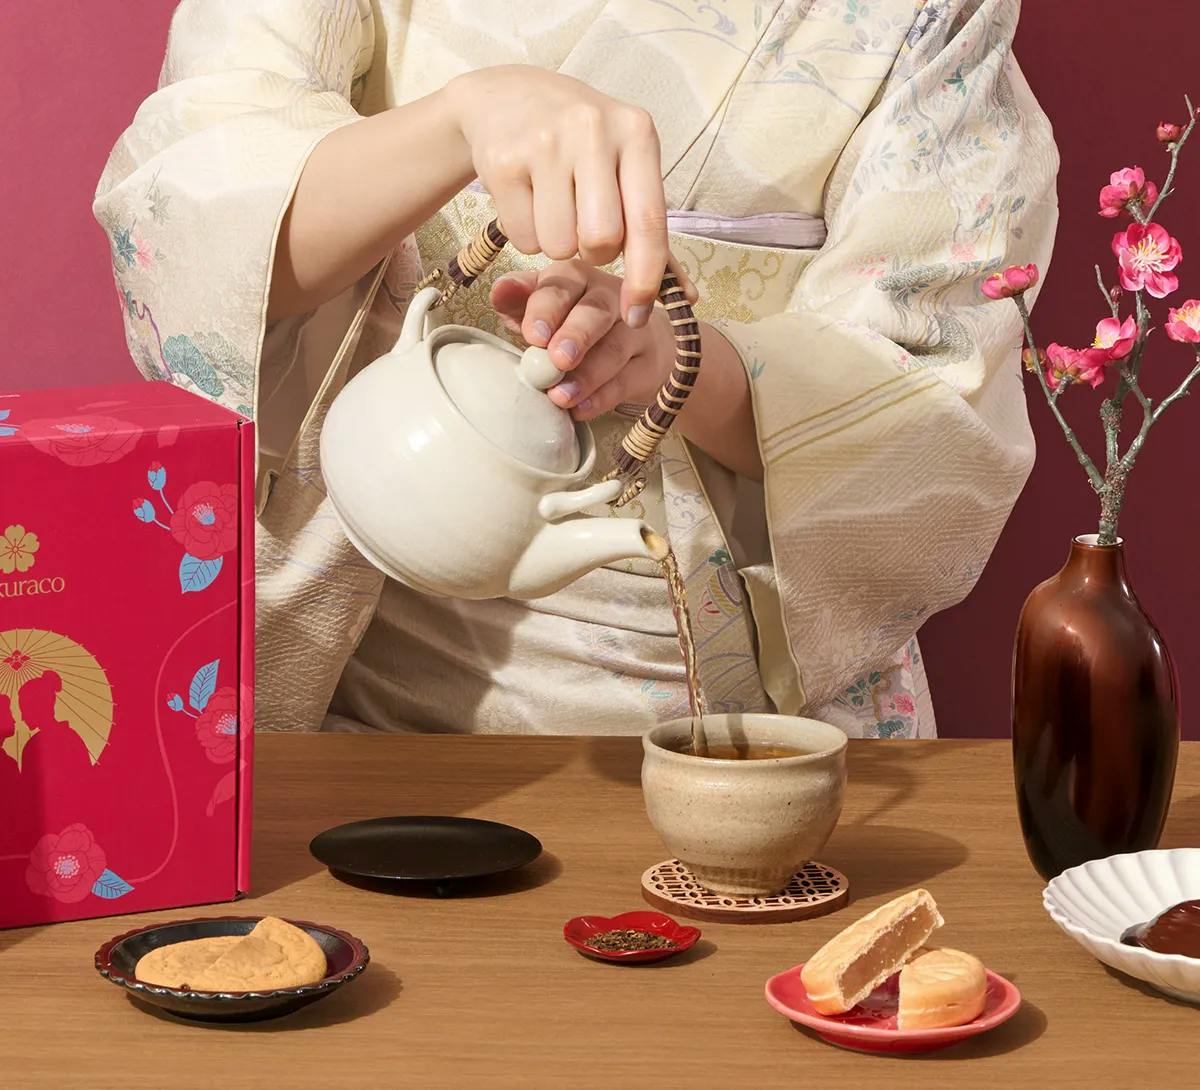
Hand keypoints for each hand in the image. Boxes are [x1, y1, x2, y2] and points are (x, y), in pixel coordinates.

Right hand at [446, 65, 669, 325]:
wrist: (506, 98)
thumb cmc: (579, 144)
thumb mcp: (624, 165)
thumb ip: (651, 231)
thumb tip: (685, 297)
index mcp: (636, 131)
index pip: (648, 221)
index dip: (645, 277)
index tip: (637, 315)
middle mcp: (593, 129)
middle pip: (601, 240)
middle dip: (594, 253)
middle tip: (584, 228)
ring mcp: (544, 143)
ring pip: (558, 247)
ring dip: (557, 246)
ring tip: (554, 208)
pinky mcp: (503, 162)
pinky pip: (522, 238)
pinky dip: (527, 235)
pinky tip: (527, 201)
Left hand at [490, 261, 678, 419]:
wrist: (635, 346)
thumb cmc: (575, 325)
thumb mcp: (544, 309)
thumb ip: (519, 301)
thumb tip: (500, 291)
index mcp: (577, 278)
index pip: (562, 284)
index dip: (547, 309)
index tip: (534, 335)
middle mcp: (610, 297)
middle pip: (596, 311)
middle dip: (576, 335)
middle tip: (557, 360)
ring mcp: (636, 330)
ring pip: (615, 348)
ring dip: (587, 374)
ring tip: (561, 396)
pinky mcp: (650, 363)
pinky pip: (628, 380)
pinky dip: (603, 397)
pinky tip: (582, 409)